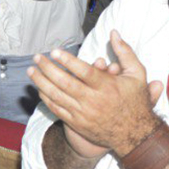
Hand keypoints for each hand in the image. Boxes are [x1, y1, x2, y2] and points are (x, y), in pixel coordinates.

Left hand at [28, 30, 163, 156]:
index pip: (84, 72)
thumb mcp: (137, 75)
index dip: (68, 61)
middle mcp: (93, 101)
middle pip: (65, 83)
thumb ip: (125, 52)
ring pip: (57, 96)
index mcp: (107, 87)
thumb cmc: (135, 101)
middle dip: (48, 69)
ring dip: (41, 82)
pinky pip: (57, 109)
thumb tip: (114, 32)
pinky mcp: (77, 123)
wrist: (136, 135)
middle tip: (37, 57)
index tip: (54, 51)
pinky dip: (46, 98)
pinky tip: (39, 88)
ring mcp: (83, 113)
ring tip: (31, 70)